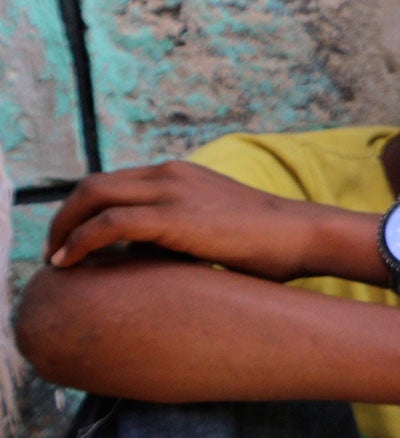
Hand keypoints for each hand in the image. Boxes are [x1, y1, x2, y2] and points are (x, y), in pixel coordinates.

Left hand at [44, 161, 350, 278]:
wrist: (306, 235)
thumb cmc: (271, 245)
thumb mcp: (217, 229)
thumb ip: (181, 235)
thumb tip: (153, 264)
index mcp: (180, 174)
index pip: (112, 183)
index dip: (82, 212)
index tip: (73, 243)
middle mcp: (171, 174)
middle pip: (91, 185)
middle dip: (62, 219)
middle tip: (55, 254)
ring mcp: (173, 190)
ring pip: (92, 196)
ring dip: (63, 229)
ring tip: (58, 262)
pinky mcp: (176, 216)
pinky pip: (110, 222)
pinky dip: (80, 241)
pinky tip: (72, 263)